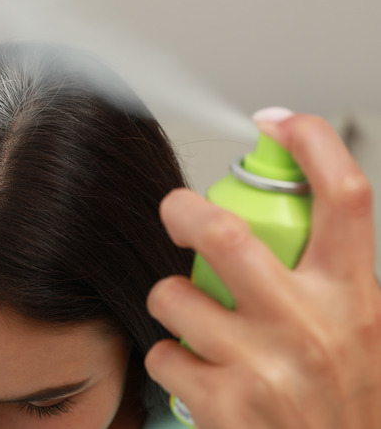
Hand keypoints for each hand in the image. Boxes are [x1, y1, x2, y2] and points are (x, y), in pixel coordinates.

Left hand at [145, 110, 380, 427]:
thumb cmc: (350, 405)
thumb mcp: (368, 334)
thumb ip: (335, 280)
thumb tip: (291, 223)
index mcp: (354, 297)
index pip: (344, 195)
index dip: (309, 143)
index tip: (275, 123)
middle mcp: (311, 324)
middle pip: (227, 233)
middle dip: (184, 210)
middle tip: (175, 210)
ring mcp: (264, 365)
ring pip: (174, 295)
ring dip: (169, 299)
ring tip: (188, 317)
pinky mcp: (224, 404)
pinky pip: (163, 353)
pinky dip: (167, 356)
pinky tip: (194, 371)